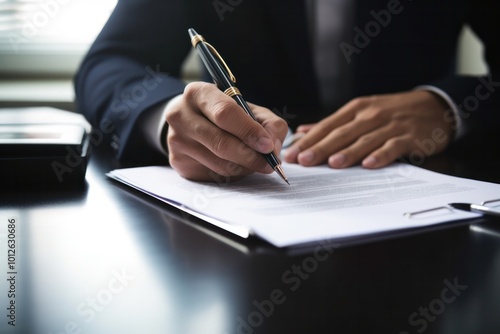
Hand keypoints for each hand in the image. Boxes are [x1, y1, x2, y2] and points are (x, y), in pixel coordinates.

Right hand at [165, 82, 287, 181]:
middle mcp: (181, 115)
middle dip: (250, 156)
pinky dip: (232, 174)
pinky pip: (213, 174)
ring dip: (244, 167)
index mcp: (198, 93)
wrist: (189, 121)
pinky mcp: (179, 162)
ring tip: (254, 162)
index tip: (268, 146)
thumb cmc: (223, 113)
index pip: (225, 113)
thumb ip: (268, 123)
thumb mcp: (248, 108)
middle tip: (269, 163)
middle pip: (221, 143)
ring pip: (219, 163)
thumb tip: (273, 147)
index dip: (249, 131)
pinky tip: (236, 164)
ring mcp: (177, 140)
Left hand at [283, 90, 454, 168]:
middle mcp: (370, 115)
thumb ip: (333, 124)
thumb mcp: (362, 111)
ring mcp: (390, 125)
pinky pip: (393, 147)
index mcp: (356, 109)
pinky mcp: (408, 136)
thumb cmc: (392, 111)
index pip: (327, 126)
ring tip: (332, 164)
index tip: (292, 153)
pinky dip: (381, 155)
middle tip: (304, 160)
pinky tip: (369, 164)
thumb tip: (303, 131)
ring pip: (365, 140)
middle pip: (342, 133)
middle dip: (321, 147)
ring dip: (348, 152)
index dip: (308, 140)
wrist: (435, 106)